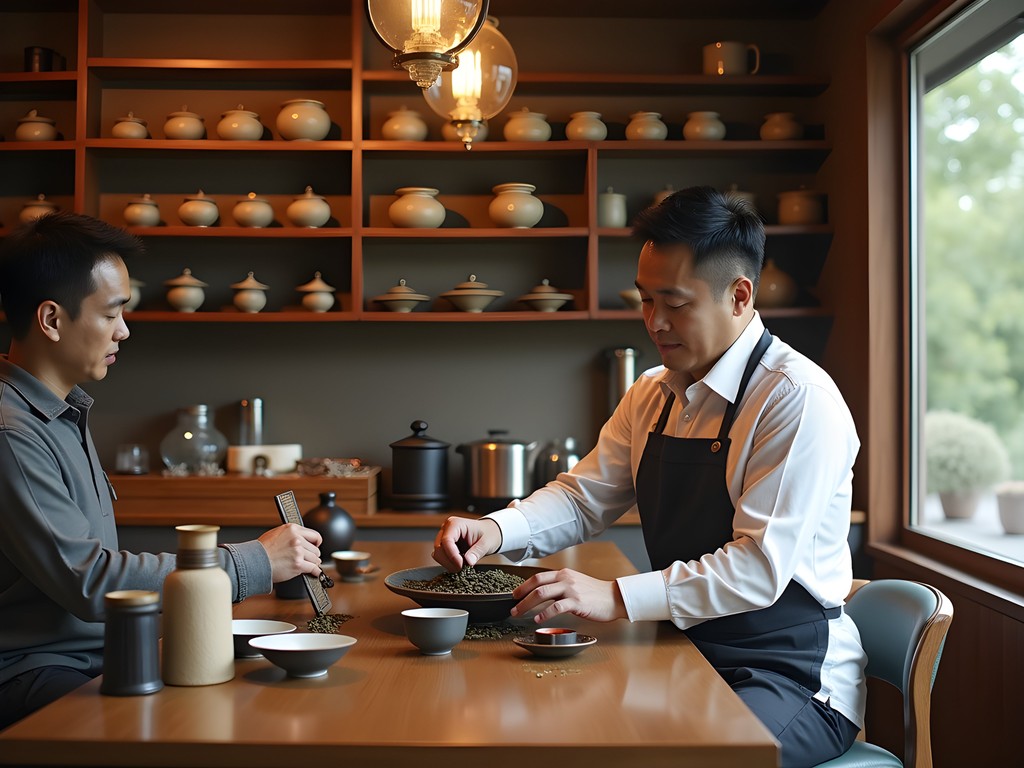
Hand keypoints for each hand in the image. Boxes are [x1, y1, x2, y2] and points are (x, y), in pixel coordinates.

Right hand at [258, 523, 322, 582]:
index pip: (314, 535)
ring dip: (312, 563)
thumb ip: (291, 534)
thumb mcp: (276, 533)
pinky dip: (315, 572)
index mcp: (292, 529)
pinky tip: (315, 573)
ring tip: (306, 565)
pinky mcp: (298, 564)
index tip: (315, 546)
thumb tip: (302, 539)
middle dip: (312, 555)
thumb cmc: (262, 550)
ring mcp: (298, 552)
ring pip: (315, 559)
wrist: (254, 562)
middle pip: (315, 549)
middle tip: (307, 559)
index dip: (316, 543)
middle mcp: (296, 539)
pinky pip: (313, 568)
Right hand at [433, 516, 501, 570]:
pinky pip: (441, 557)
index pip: (447, 540)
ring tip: (463, 565)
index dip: (452, 555)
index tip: (461, 565)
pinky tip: (459, 563)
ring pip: (438, 554)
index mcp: (455, 524)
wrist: (489, 533)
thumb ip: (477, 551)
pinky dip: (449, 563)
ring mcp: (444, 537)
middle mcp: (447, 529)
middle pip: (439, 548)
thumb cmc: (488, 533)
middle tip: (462, 568)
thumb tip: (468, 561)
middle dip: (450, 561)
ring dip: (449, 563)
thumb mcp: (487, 542)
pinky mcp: (445, 545)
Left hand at [510, 568, 626, 623]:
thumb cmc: (595, 594)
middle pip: (536, 585)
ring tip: (519, 613)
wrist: (614, 597)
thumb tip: (543, 594)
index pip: (538, 577)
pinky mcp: (577, 602)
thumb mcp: (575, 583)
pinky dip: (544, 614)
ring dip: (527, 605)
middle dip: (521, 596)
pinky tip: (538, 620)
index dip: (523, 586)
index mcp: (563, 574)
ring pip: (542, 594)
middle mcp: (565, 579)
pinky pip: (556, 607)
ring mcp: (571, 589)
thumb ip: (560, 586)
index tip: (514, 595)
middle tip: (513, 607)